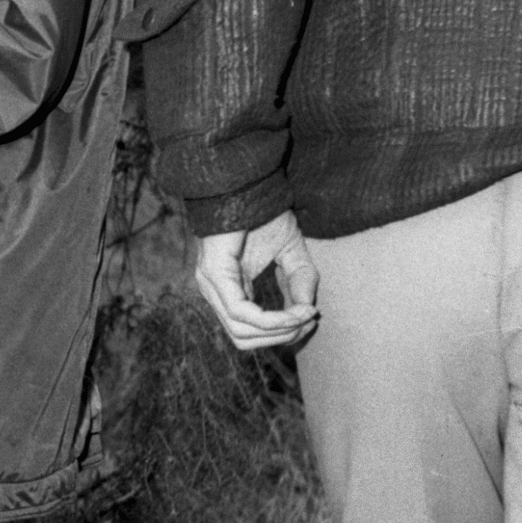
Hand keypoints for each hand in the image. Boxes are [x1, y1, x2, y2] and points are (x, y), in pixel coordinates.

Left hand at [193, 212, 320, 351]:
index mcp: (227, 290)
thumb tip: (307, 313)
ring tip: (305, 314)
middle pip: (244, 338)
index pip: (248, 331)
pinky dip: (271, 318)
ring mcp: (210, 284)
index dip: (281, 333)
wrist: (246, 184)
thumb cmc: (265, 215)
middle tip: (310, 318)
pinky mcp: (213, 274)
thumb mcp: (292, 253)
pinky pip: (240, 312)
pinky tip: (296, 310)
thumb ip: (299, 283)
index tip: (311, 317)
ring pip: (241, 331)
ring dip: (279, 330)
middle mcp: (214, 292)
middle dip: (282, 336)